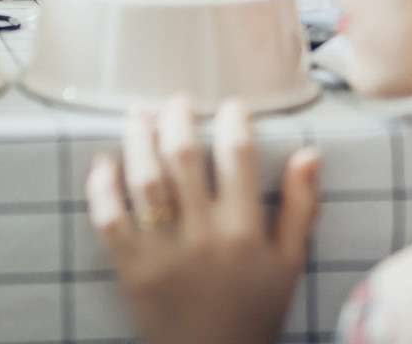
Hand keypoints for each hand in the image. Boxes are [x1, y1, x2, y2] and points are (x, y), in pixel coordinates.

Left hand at [88, 97, 319, 343]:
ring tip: (139, 114)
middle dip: (178, 118)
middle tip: (178, 101)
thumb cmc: (254, 311)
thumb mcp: (289, 263)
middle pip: (183, 156)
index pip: (238, 157)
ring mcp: (163, 251)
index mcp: (244, 231)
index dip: (234, 122)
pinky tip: (105, 162)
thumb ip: (300, 208)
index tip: (232, 105)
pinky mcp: (130, 267)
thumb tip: (309, 154)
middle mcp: (203, 236)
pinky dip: (102, 186)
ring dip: (138, 139)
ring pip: (145, 179)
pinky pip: (110, 218)